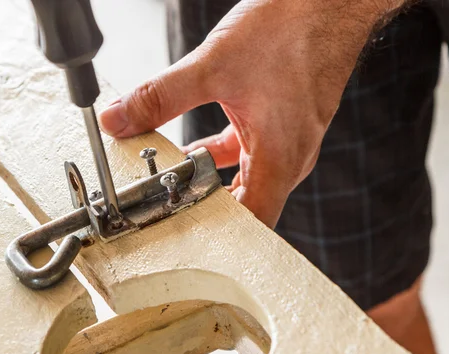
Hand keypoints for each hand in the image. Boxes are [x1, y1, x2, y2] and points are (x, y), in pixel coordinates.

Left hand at [99, 0, 406, 227]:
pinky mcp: (283, 128)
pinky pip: (248, 155)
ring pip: (245, 180)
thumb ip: (161, 97)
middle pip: (246, 207)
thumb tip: (118, 118)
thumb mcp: (213, 66)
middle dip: (204, 209)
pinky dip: (218, 157)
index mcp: (279, 158)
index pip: (252, 222)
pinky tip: (192, 149)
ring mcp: (288, 145)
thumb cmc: (293, 31)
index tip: (179, 231)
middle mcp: (289, 159)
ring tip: (170, 181)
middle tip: (164, 208)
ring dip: (208, 182)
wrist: (330, 2)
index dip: (216, 234)